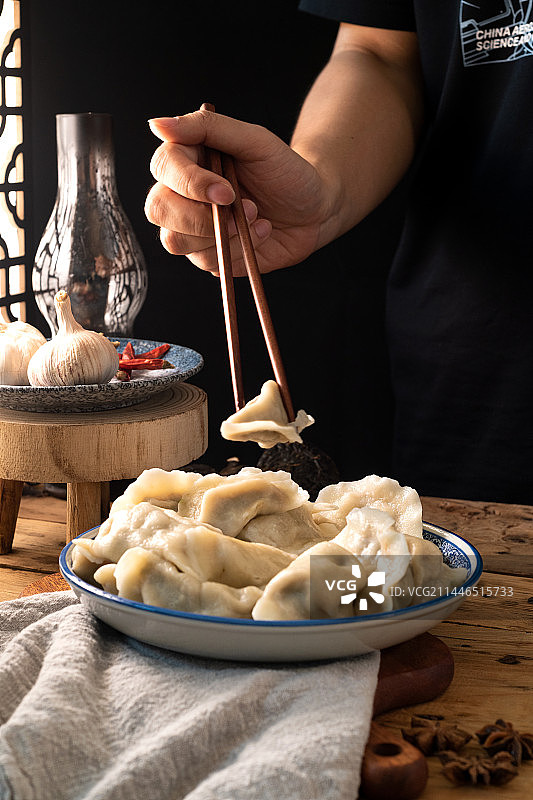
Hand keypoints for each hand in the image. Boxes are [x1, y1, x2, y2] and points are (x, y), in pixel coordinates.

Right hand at [145, 108, 330, 274]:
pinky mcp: (208, 256)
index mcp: (187, 160)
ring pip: (177, 242)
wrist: (314, 209)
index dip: (190, 182)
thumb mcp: (254, 140)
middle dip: (199, 216)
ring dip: (223, 234)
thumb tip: (155, 124)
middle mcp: (182, 195)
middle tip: (246, 208)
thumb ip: (207, 127)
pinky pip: (206, 262)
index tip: (228, 190)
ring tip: (257, 218)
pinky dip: (238, 249)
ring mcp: (192, 230)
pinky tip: (261, 233)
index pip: (163, 168)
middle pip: (158, 209)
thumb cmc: (285, 171)